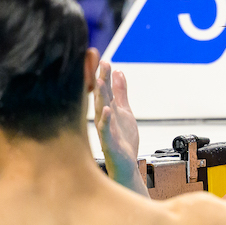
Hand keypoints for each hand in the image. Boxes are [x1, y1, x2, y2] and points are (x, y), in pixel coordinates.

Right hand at [93, 61, 142, 186]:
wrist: (125, 166)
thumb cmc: (123, 141)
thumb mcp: (125, 112)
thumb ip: (120, 93)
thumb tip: (119, 72)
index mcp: (107, 110)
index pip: (104, 89)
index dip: (104, 74)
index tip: (103, 58)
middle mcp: (103, 118)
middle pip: (101, 96)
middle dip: (101, 79)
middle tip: (102, 63)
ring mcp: (105, 130)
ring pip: (101, 111)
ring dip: (100, 96)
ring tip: (100, 82)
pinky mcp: (109, 143)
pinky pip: (105, 131)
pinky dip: (105, 121)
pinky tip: (106, 110)